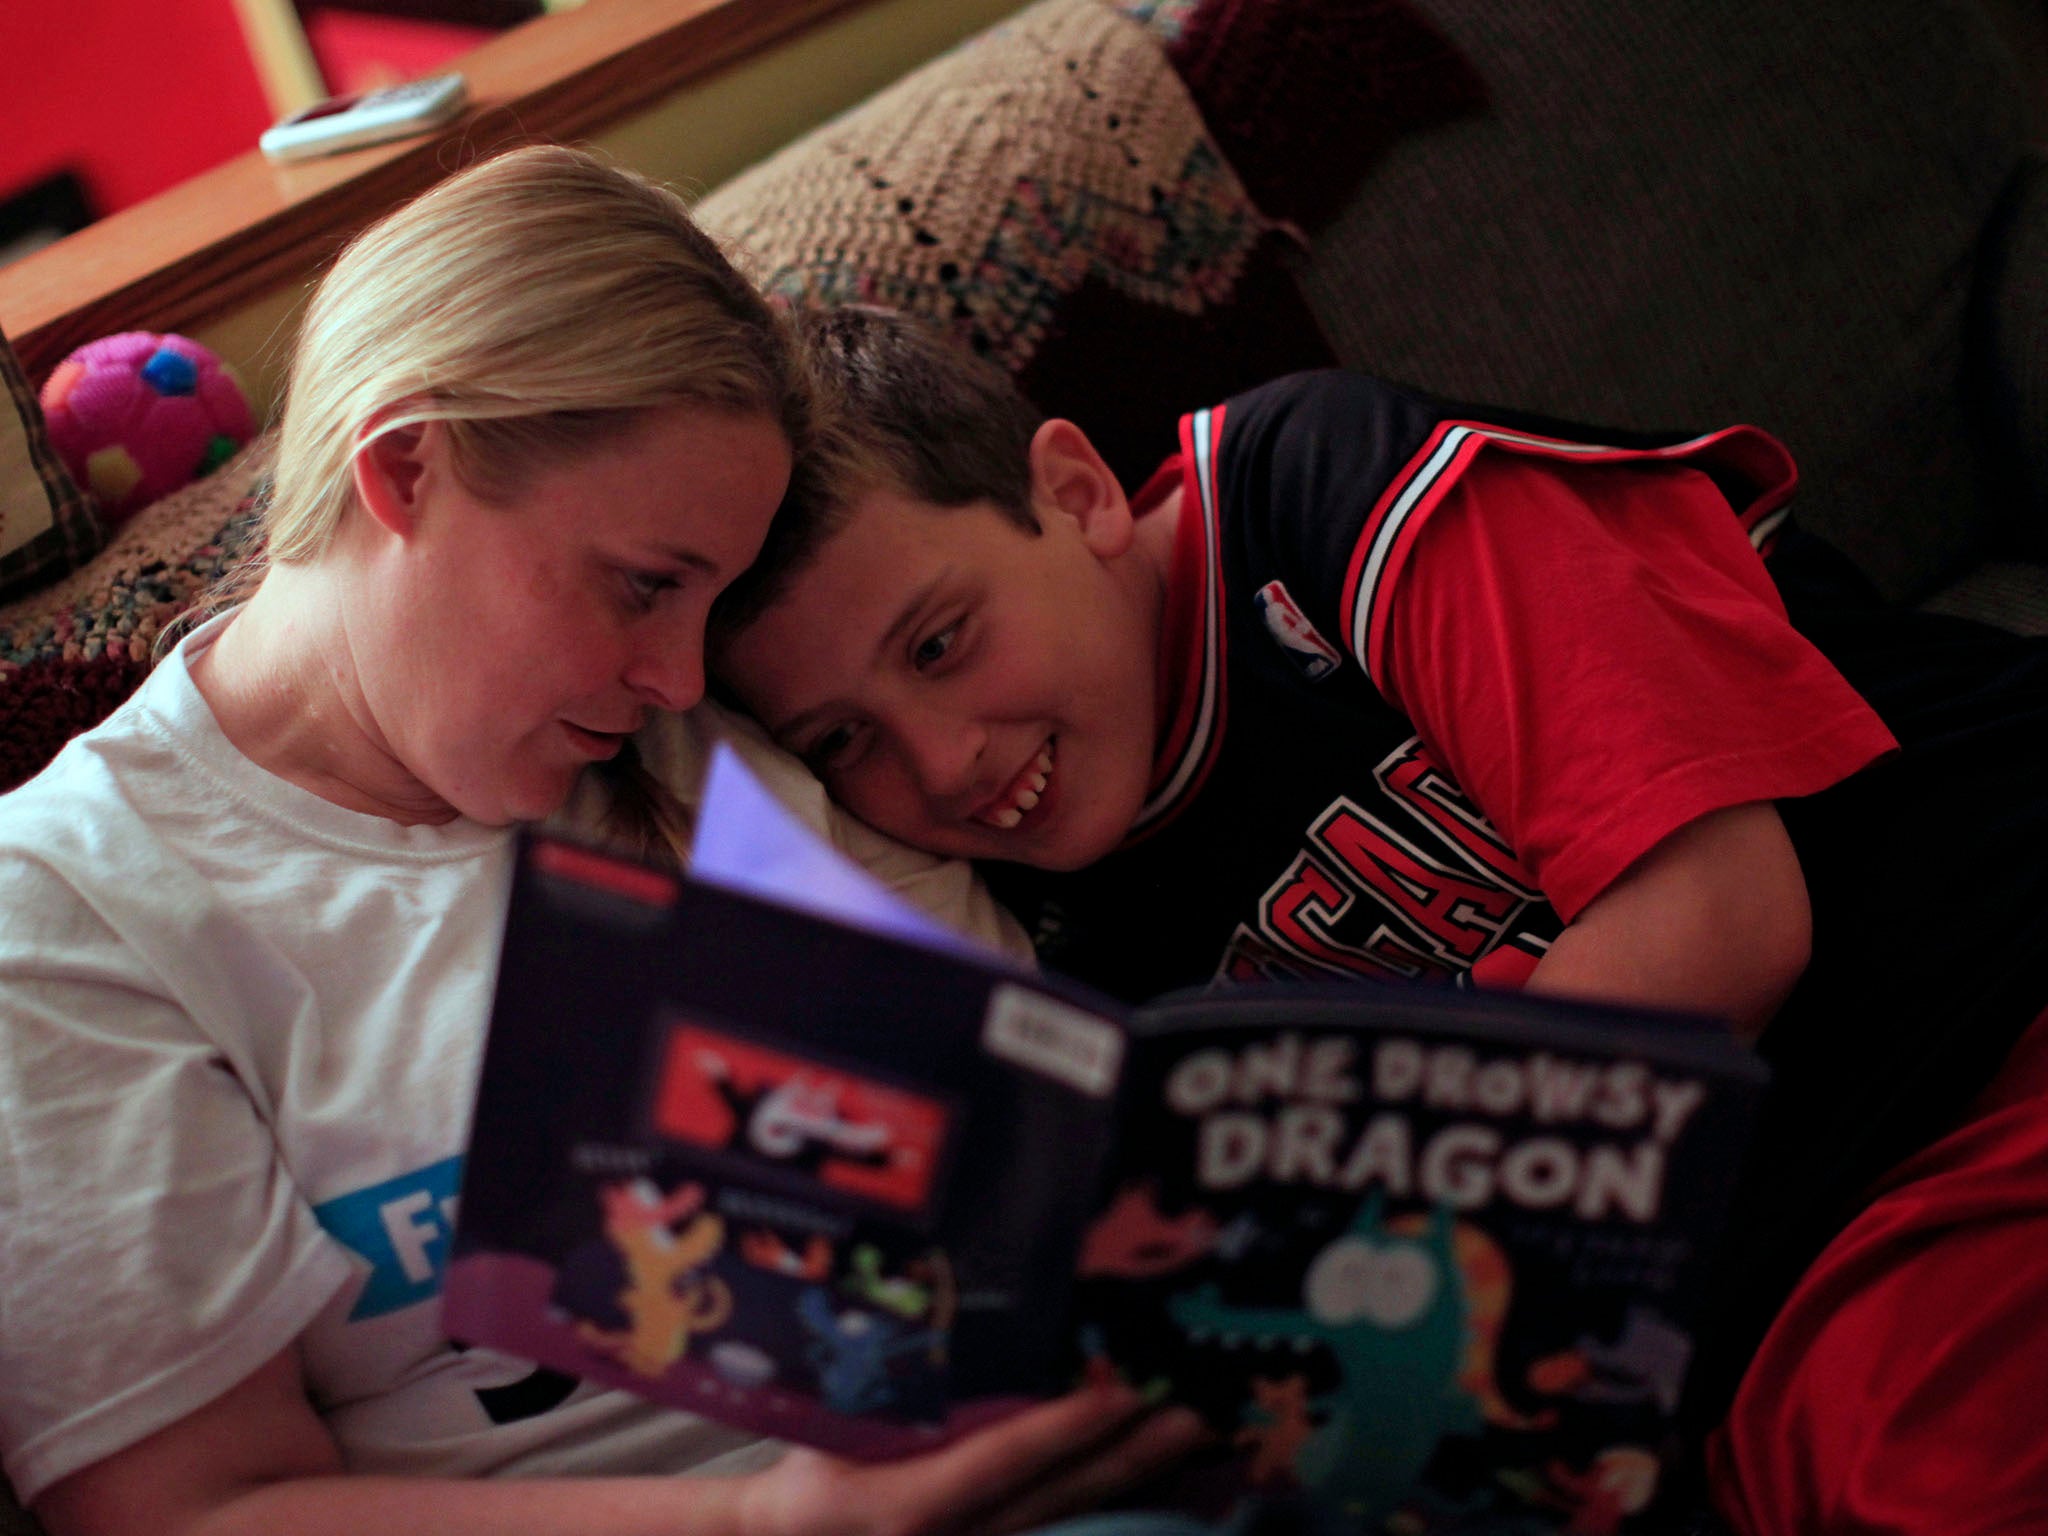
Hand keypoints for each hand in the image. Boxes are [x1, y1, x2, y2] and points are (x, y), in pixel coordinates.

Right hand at [736, 1383, 1207, 1535]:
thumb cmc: (807, 1478)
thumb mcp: (833, 1426)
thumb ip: (889, 1390)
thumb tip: (934, 1312)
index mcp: (904, 1505)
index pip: (998, 1463)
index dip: (1060, 1430)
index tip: (1115, 1394)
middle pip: (1054, 1499)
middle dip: (1124, 1456)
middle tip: (1186, 1414)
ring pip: (1065, 1518)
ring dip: (1127, 1479)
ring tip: (1182, 1437)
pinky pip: (1052, 1528)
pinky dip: (1097, 1499)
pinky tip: (1140, 1472)